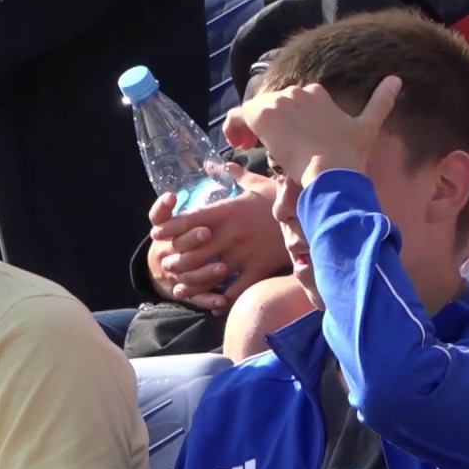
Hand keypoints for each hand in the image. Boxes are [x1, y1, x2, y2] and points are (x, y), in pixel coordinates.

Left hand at [146, 167, 284, 311]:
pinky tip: (214, 304)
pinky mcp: (259, 269)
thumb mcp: (259, 184)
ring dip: (192, 283)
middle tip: (167, 265)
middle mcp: (232, 234)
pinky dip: (224, 300)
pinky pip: (237, 290)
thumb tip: (221, 163)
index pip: (190, 220)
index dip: (170, 228)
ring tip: (180, 288)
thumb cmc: (283, 200)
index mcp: (228, 211)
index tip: (156, 233)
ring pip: (210, 274)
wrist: (312, 217)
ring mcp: (245, 254)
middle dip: (178, 260)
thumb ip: (237, 175)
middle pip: (194, 251)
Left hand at [223, 76, 401, 186]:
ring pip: (255, 110)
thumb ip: (381, 103)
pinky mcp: (262, 115)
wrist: (332, 170)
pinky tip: (240, 145)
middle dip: (269, 124)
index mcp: (317, 93)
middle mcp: (297, 92)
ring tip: (251, 147)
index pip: (293, 101)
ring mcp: (278, 102)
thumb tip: (397, 80)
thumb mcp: (367, 127)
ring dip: (251, 128)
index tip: (286, 139)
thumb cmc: (349, 155)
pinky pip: (238, 115)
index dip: (287, 119)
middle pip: (272, 105)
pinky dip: (235, 128)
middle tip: (266, 147)